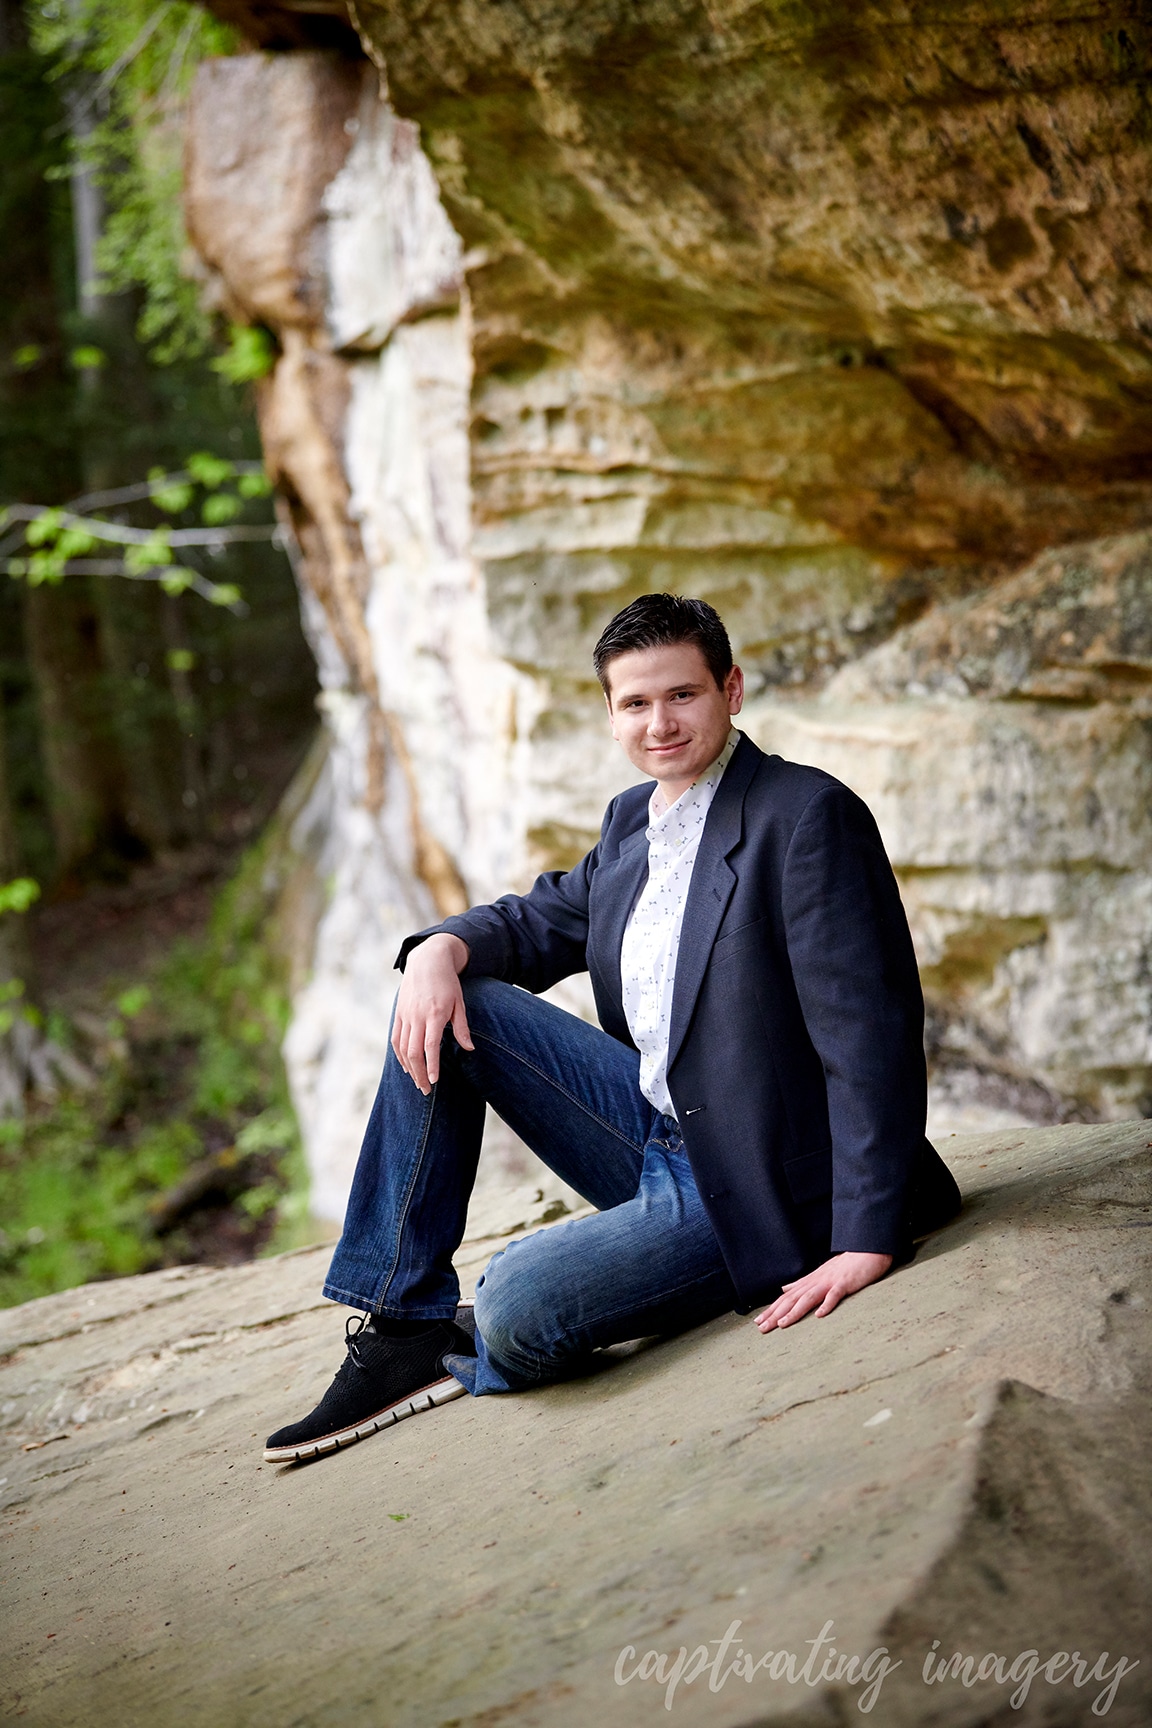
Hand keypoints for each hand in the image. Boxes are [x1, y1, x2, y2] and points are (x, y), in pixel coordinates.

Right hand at [391, 933, 471, 1093]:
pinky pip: (396, 1039)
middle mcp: (417, 1016)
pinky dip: (399, 1055)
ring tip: (417, 1082)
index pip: (430, 1046)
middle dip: (419, 1074)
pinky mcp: (399, 1013)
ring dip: (409, 1068)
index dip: (432, 1066)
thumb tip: (469, 1049)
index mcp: (434, 1014)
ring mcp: (405, 1015)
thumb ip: (462, 1027)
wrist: (427, 960)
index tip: (435, 1081)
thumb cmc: (447, 982)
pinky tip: (406, 1066)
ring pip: (402, 1048)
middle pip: (414, 1052)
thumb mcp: (459, 1003)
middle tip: (426, 1089)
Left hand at [754, 1251, 892, 1332]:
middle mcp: (815, 1282)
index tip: (758, 1322)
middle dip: (776, 1314)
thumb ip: (801, 1283)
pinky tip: (820, 1315)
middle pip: (792, 1299)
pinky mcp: (845, 1283)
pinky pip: (835, 1295)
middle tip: (762, 1328)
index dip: (772, 1310)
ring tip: (783, 1324)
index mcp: (809, 1282)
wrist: (865, 1252)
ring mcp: (829, 1282)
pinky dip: (827, 1304)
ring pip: (808, 1298)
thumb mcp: (818, 1274)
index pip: (786, 1298)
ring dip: (795, 1311)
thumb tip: (784, 1288)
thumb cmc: (843, 1266)